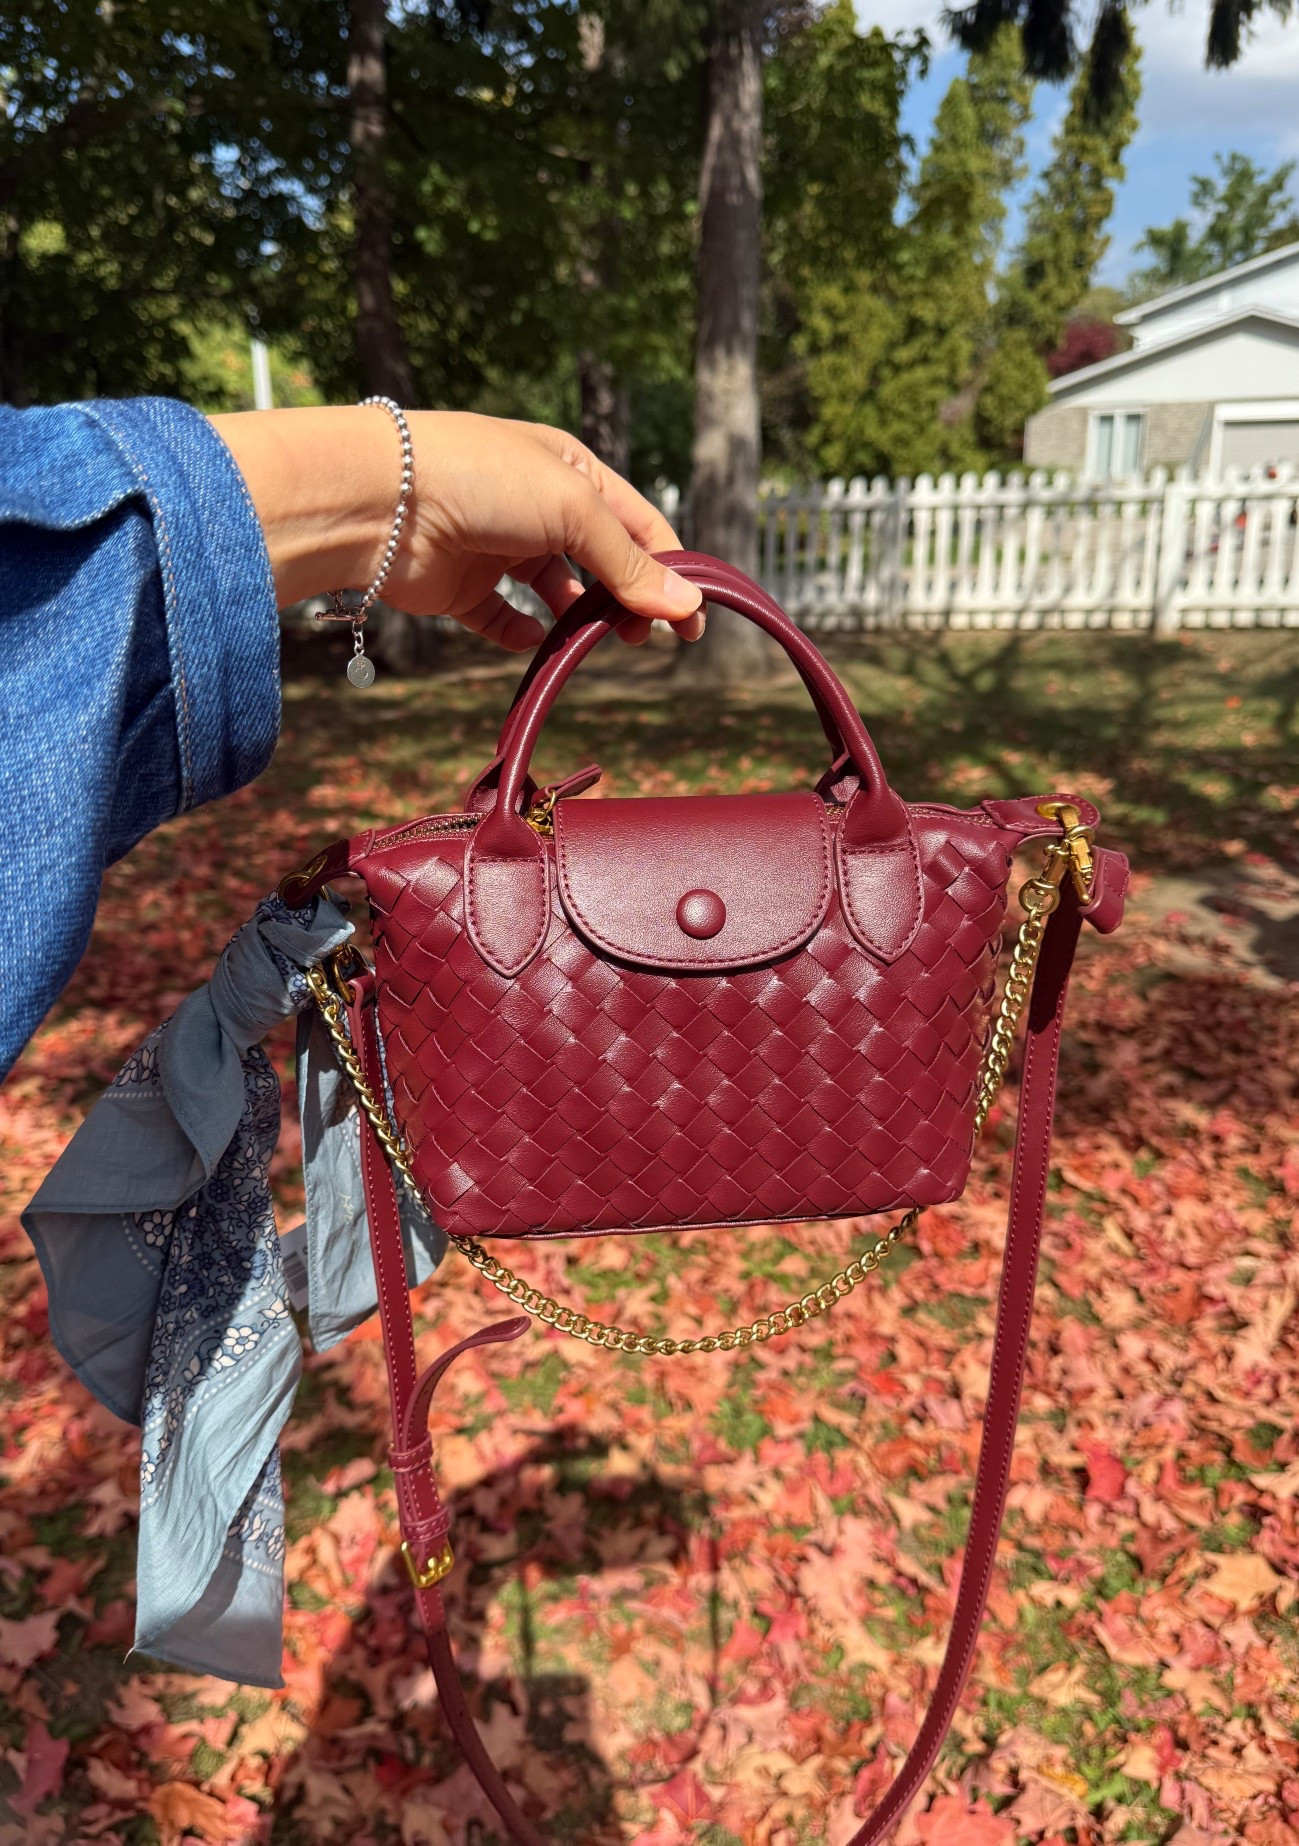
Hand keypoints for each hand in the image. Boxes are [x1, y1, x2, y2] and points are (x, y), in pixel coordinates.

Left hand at [209, 406, 704, 648]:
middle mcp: (537, 506)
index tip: (691, 622)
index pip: (638, 523)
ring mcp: (499, 548)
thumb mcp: (573, 510)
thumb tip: (687, 607)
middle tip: (643, 640)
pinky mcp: (463, 588)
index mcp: (571, 470)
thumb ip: (628, 563)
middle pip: (602, 562)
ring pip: (557, 594)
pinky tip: (535, 644)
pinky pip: (504, 621)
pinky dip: (523, 635)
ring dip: (581, 621)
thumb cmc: (482, 479)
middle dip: (628, 600)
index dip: (668, 569)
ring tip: (597, 645)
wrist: (379, 500)